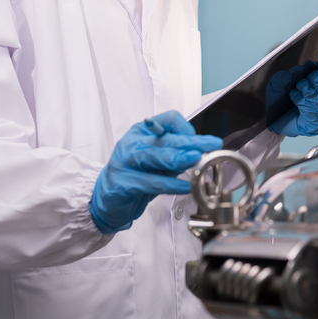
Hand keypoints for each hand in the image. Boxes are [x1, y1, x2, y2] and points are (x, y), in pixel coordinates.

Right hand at [89, 111, 221, 233]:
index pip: (168, 120)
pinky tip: (185, 186)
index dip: (186, 128)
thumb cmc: (135, 176)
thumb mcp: (158, 161)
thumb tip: (202, 152)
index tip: (199, 139)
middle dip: (191, 142)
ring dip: (178, 157)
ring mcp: (126, 162)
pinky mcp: (124, 182)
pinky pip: (151, 182)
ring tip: (196, 159)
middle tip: (210, 144)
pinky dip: (170, 184)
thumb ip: (176, 154)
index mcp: (143, 132)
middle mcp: (133, 143)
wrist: (107, 199)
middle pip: (165, 138)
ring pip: (155, 156)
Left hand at [267, 56, 317, 136]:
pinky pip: (311, 113)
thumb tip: (311, 65)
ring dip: (310, 91)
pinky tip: (294, 95)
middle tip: (309, 76)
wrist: (271, 116)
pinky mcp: (316, 126)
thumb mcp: (286, 78)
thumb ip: (299, 72)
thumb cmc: (282, 96)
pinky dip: (302, 102)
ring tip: (300, 85)